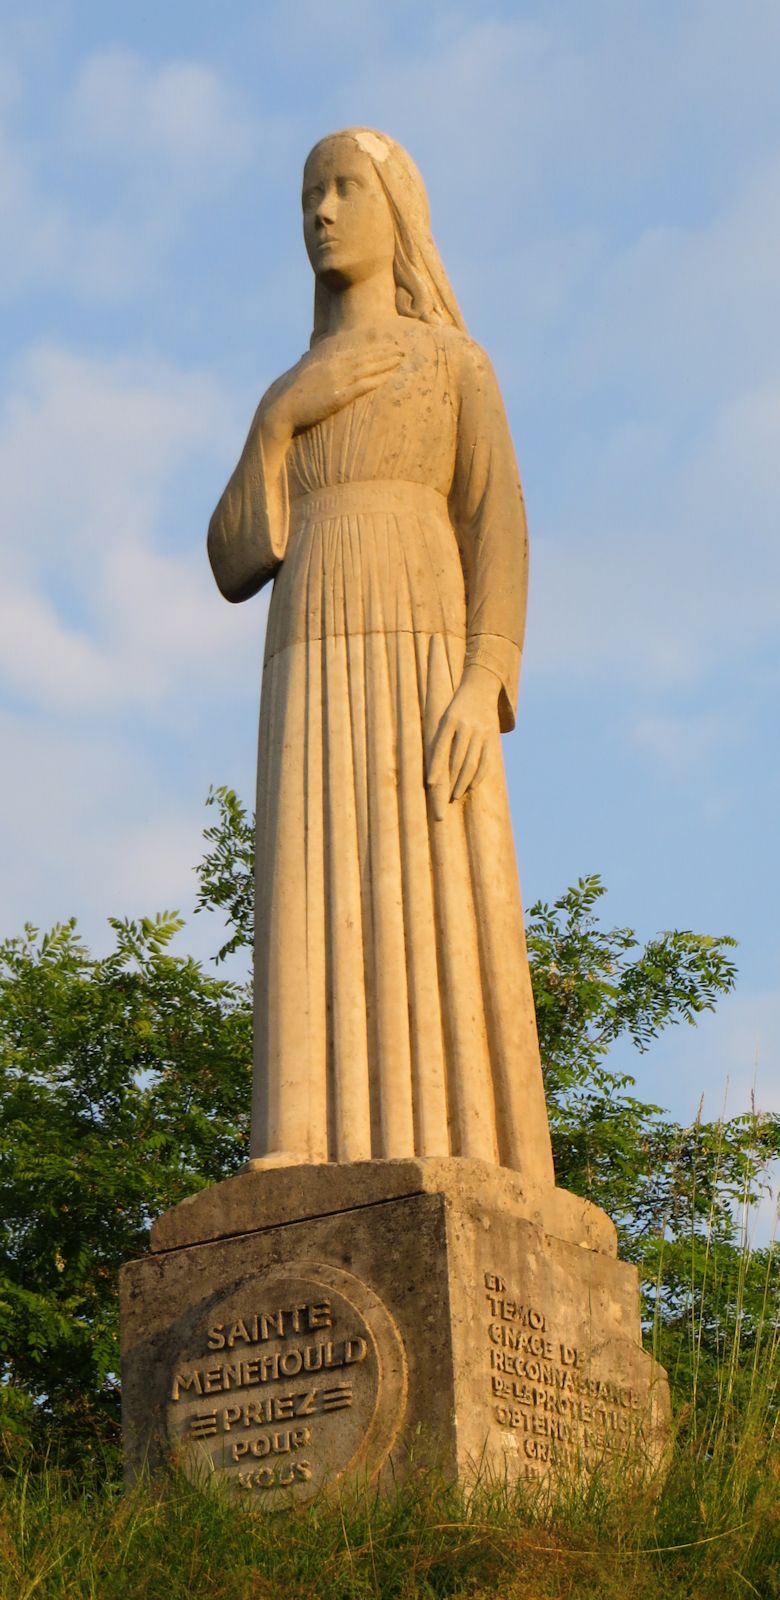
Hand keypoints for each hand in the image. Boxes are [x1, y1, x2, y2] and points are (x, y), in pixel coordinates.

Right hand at [262, 338, 402, 444]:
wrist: (282, 409)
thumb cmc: (288, 396)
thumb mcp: (299, 375)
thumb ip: (308, 365)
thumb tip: (306, 357)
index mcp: (325, 362)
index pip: (353, 351)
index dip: (371, 347)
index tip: (384, 343)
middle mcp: (333, 368)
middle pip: (364, 357)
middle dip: (384, 352)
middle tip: (402, 348)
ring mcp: (337, 381)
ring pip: (367, 368)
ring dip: (385, 363)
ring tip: (401, 359)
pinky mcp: (338, 396)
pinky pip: (362, 386)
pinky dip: (377, 379)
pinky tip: (389, 377)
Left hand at [426, 664, 499, 821]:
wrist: (481, 687)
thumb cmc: (456, 707)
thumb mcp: (444, 716)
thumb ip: (439, 738)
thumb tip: (434, 768)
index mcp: (449, 720)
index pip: (440, 747)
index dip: (435, 767)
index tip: (430, 784)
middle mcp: (465, 726)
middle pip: (457, 759)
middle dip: (450, 780)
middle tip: (443, 798)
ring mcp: (480, 732)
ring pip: (471, 762)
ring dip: (462, 782)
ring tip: (455, 795)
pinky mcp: (490, 737)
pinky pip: (485, 760)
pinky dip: (478, 775)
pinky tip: (471, 787)